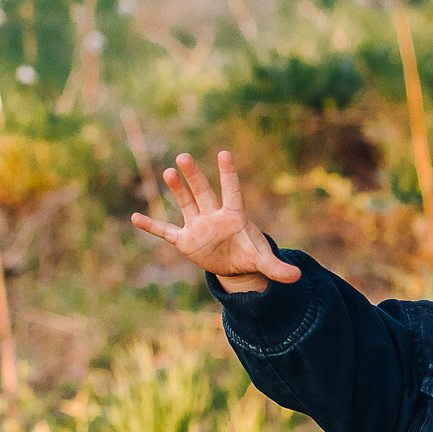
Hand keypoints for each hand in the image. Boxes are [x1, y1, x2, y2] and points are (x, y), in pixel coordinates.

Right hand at [129, 151, 300, 291]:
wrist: (234, 265)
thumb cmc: (249, 254)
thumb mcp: (264, 262)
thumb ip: (277, 268)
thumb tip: (297, 277)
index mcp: (235, 217)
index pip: (232, 192)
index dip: (228, 175)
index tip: (224, 153)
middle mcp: (214, 216)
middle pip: (203, 193)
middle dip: (194, 177)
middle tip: (184, 156)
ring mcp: (198, 227)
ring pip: (186, 204)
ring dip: (177, 190)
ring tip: (168, 172)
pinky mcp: (186, 241)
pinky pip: (166, 232)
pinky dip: (152, 226)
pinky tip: (135, 217)